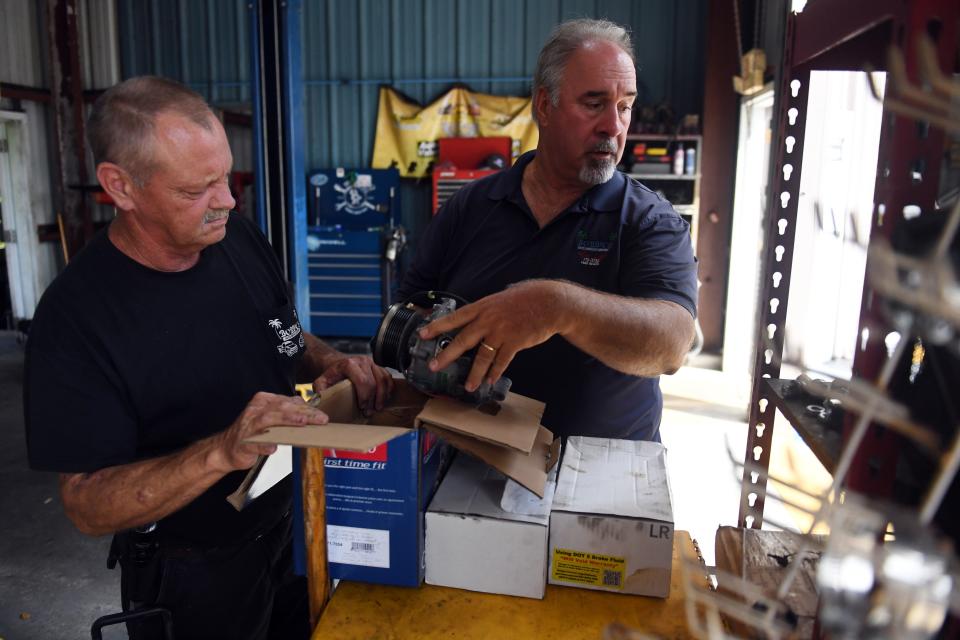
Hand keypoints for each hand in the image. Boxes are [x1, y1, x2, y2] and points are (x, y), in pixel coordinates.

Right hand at [214, 392, 328, 471]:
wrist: (226, 448)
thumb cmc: (252, 432)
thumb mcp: (271, 418)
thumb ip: (287, 413)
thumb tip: (310, 413)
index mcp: (264, 401)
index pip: (289, 401)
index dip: (307, 408)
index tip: (322, 415)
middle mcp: (256, 410)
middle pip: (283, 408)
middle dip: (304, 413)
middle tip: (320, 419)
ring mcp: (249, 426)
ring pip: (269, 419)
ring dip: (287, 421)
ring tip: (301, 423)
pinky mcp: (243, 442)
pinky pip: (254, 443)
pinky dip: (263, 445)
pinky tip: (272, 448)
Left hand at [312, 355, 393, 414]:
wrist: (337, 364)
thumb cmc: (331, 374)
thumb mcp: (321, 381)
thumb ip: (320, 390)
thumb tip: (322, 400)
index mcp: (349, 364)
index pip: (363, 381)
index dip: (365, 396)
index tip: (362, 407)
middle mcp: (363, 361)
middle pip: (374, 382)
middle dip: (373, 400)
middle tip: (369, 411)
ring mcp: (372, 363)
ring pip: (384, 380)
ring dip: (383, 396)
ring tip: (378, 407)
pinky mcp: (378, 366)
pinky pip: (388, 378)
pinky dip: (388, 389)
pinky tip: (384, 399)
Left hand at [418, 280, 565, 392]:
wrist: (549, 302)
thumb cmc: (525, 299)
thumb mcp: (499, 299)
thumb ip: (486, 311)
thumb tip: (474, 319)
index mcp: (483, 307)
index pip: (455, 318)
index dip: (437, 326)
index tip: (422, 333)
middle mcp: (489, 319)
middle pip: (463, 339)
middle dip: (447, 355)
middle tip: (434, 365)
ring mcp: (502, 331)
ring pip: (483, 356)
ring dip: (475, 373)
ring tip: (468, 386)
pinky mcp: (515, 342)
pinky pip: (502, 361)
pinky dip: (495, 372)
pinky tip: (490, 380)